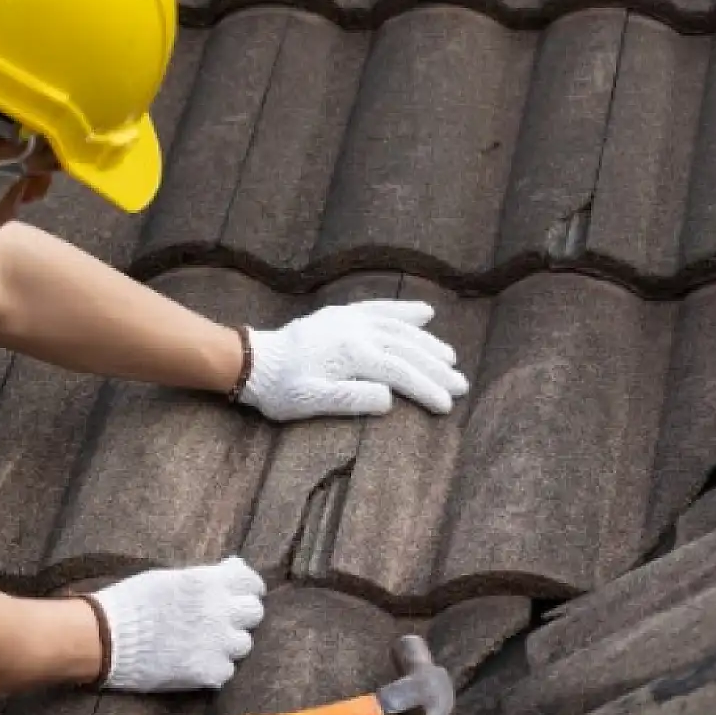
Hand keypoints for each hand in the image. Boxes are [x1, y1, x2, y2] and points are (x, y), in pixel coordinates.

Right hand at [87, 556, 266, 691]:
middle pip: (254, 613)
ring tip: (207, 643)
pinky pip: (226, 670)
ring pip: (243, 644)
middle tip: (224, 619)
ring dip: (228, 642)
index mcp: (209, 583)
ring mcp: (217, 644)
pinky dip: (214, 667)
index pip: (251, 582)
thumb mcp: (169, 578)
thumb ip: (203, 579)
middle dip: (241, 614)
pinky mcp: (208, 672)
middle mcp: (220, 611)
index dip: (249, 588)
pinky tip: (196, 662)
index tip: (243, 593)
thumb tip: (229, 571)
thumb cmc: (131, 603)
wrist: (106, 639)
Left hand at [237, 299, 469, 421]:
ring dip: (427, 342)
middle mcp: (357, 330)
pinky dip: (404, 311)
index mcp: (352, 353)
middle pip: (407, 349)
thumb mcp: (312, 402)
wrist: (253, 362)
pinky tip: (425, 313)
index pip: (400, 372)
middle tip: (462, 385)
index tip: (448, 405)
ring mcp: (350, 319)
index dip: (426, 388)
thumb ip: (352, 399)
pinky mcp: (343, 315)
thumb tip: (390, 397)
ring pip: (399, 328)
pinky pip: (380, 309)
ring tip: (450, 358)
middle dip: (436, 368)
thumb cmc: (281, 389)